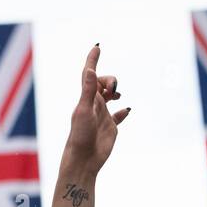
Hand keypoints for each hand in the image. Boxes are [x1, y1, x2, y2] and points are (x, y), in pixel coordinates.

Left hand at [65, 45, 129, 174]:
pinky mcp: (111, 128)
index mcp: (86, 98)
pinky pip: (118, 116)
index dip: (93, 60)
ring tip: (117, 95)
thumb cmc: (80, 136)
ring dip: (115, 91)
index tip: (97, 46)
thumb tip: (90, 70)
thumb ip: (88, 90)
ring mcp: (103, 116)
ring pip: (111, 98)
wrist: (83, 160)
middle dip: (110, 79)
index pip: (90, 75)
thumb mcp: (84, 110)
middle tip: (113, 89)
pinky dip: (123, 112)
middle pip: (104, 84)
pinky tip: (126, 110)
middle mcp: (94, 105)